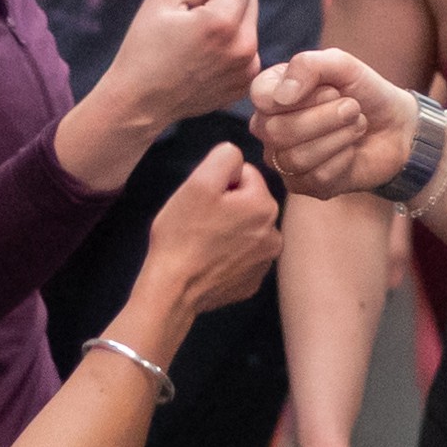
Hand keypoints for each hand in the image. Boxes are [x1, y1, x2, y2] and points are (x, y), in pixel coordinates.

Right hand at [104, 0, 261, 127]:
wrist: (139, 103)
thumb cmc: (144, 47)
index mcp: (222, 22)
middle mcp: (243, 46)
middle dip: (225, 0)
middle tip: (192, 22)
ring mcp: (247, 69)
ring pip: (248, 24)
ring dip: (228, 26)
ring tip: (195, 45)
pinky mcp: (245, 84)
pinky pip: (246, 49)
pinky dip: (228, 49)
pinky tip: (201, 62)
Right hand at [140, 143, 279, 316]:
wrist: (172, 290)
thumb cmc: (182, 234)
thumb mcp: (198, 182)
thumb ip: (224, 157)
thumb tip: (236, 159)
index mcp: (265, 206)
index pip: (245, 175)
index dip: (219, 183)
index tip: (203, 201)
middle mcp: (275, 235)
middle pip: (248, 203)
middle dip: (226, 206)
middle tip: (199, 222)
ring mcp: (265, 263)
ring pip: (246, 229)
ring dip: (228, 230)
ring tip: (202, 242)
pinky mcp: (252, 283)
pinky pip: (242, 256)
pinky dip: (227, 255)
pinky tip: (207, 261)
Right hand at [250, 48, 418, 199]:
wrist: (397, 127)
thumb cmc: (365, 92)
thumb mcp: (342, 65)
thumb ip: (308, 65)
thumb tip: (281, 97)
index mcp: (272, 93)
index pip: (261, 96)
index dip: (301, 95)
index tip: (333, 90)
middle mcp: (269, 127)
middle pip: (276, 131)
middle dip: (325, 118)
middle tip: (353, 108)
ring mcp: (283, 159)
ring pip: (296, 158)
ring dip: (338, 138)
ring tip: (357, 126)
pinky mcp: (303, 185)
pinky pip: (315, 178)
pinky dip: (343, 160)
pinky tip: (351, 150)